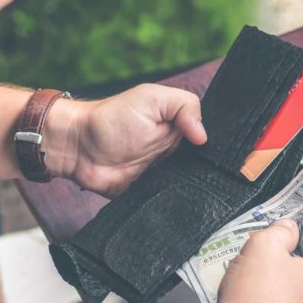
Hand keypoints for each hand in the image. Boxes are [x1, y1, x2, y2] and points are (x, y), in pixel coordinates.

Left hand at [43, 83, 206, 196]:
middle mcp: (176, 152)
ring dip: (194, 188)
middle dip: (210, 171)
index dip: (218, 145)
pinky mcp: (151, 194)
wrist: (78, 147)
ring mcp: (164, 174)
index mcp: (180, 127)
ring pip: (190, 186)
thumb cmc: (112, 118)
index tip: (224, 154)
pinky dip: (175, 204)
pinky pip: (169, 202)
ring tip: (202, 190)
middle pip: (204, 165)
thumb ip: (184, 106)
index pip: (209, 138)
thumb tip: (204, 136)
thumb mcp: (152, 98)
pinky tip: (182, 203)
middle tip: (218, 176)